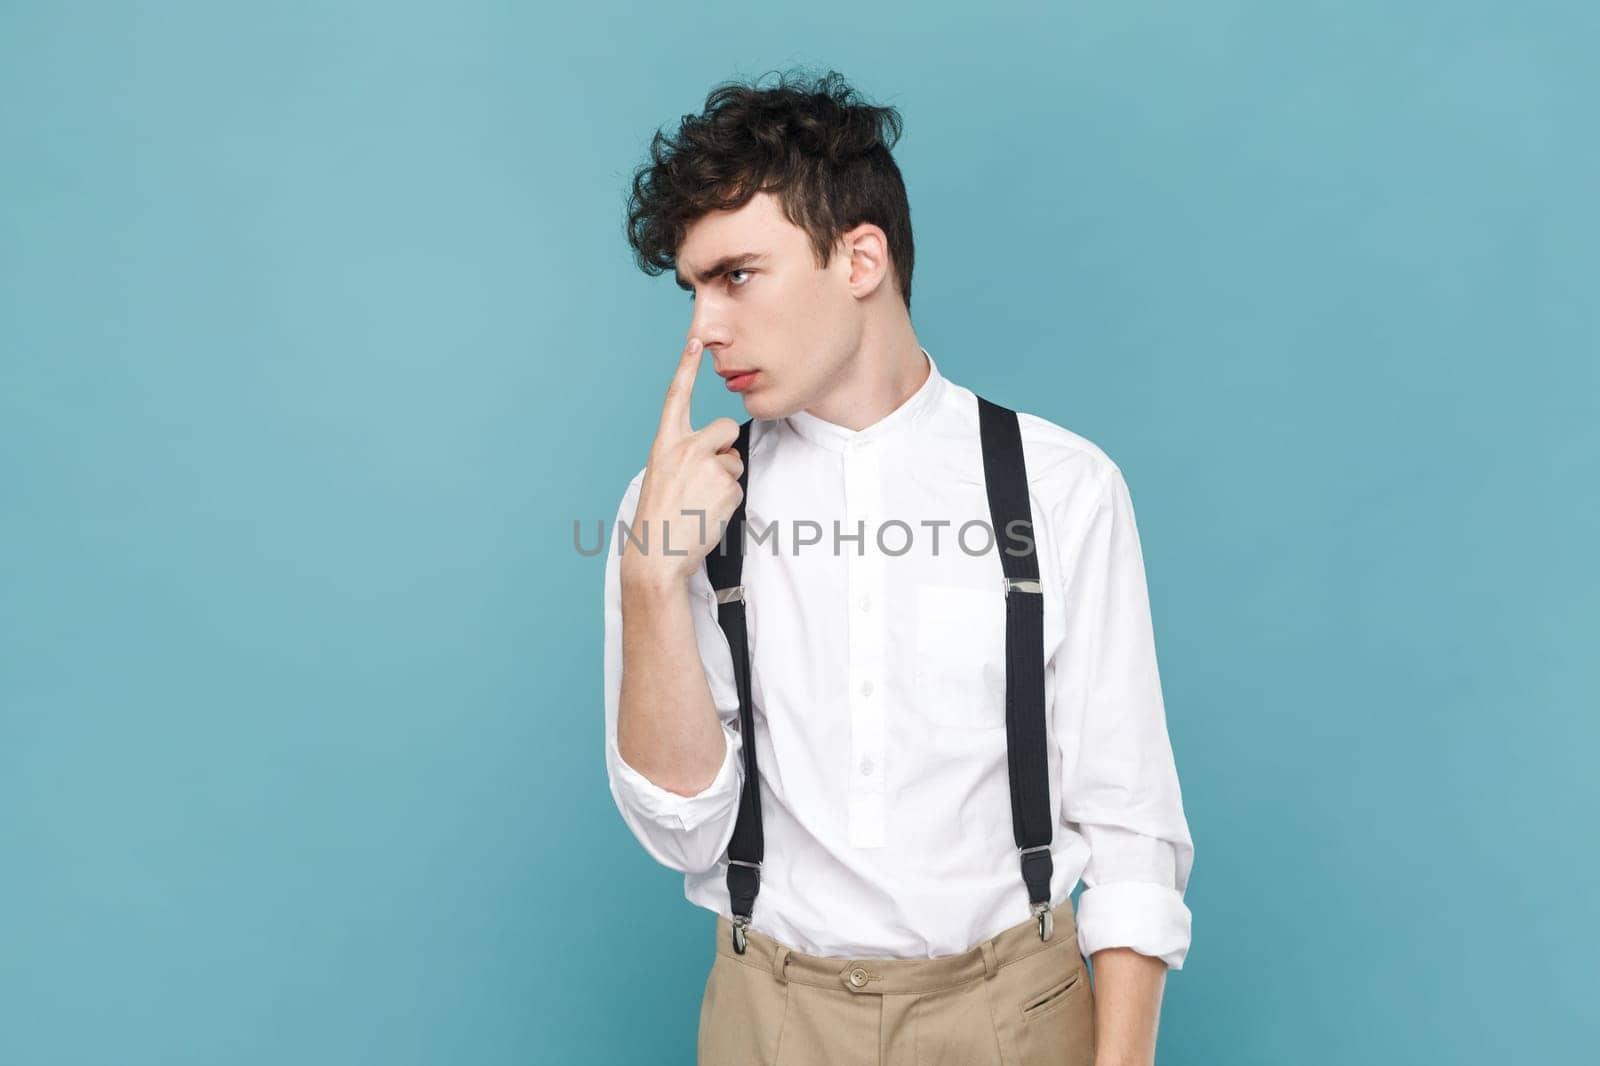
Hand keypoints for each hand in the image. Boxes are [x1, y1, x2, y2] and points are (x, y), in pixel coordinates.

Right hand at [621, 336, 744, 588]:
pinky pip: (738, 486)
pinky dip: (727, 500)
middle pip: (727, 428)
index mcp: (664, 443)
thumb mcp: (662, 475)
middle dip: (727, 447)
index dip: (686, 367)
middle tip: (707, 475)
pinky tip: (707, 513)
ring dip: (724, 480)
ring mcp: (707, 465)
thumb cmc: (658, 517)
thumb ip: (685, 454)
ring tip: (700, 502)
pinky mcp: (727, 486)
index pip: (676, 397)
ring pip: (734, 462)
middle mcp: (686, 447)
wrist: (657, 554)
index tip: (695, 341)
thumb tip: (721, 450)